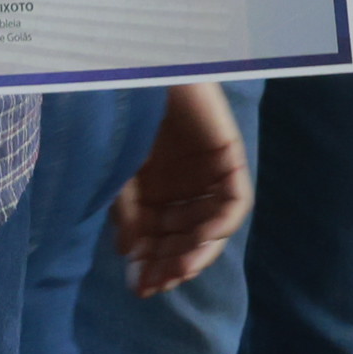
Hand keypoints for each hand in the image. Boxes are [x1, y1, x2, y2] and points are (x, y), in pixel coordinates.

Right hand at [111, 81, 248, 294]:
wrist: (140, 67)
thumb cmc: (123, 114)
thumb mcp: (119, 173)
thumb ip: (128, 214)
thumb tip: (130, 258)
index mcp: (157, 185)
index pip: (162, 234)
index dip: (153, 262)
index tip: (139, 286)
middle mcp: (185, 182)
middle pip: (187, 235)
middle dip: (171, 262)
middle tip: (155, 284)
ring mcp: (208, 171)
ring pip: (212, 226)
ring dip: (195, 251)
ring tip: (175, 270)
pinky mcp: (228, 157)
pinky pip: (233, 202)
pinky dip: (218, 225)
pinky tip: (197, 241)